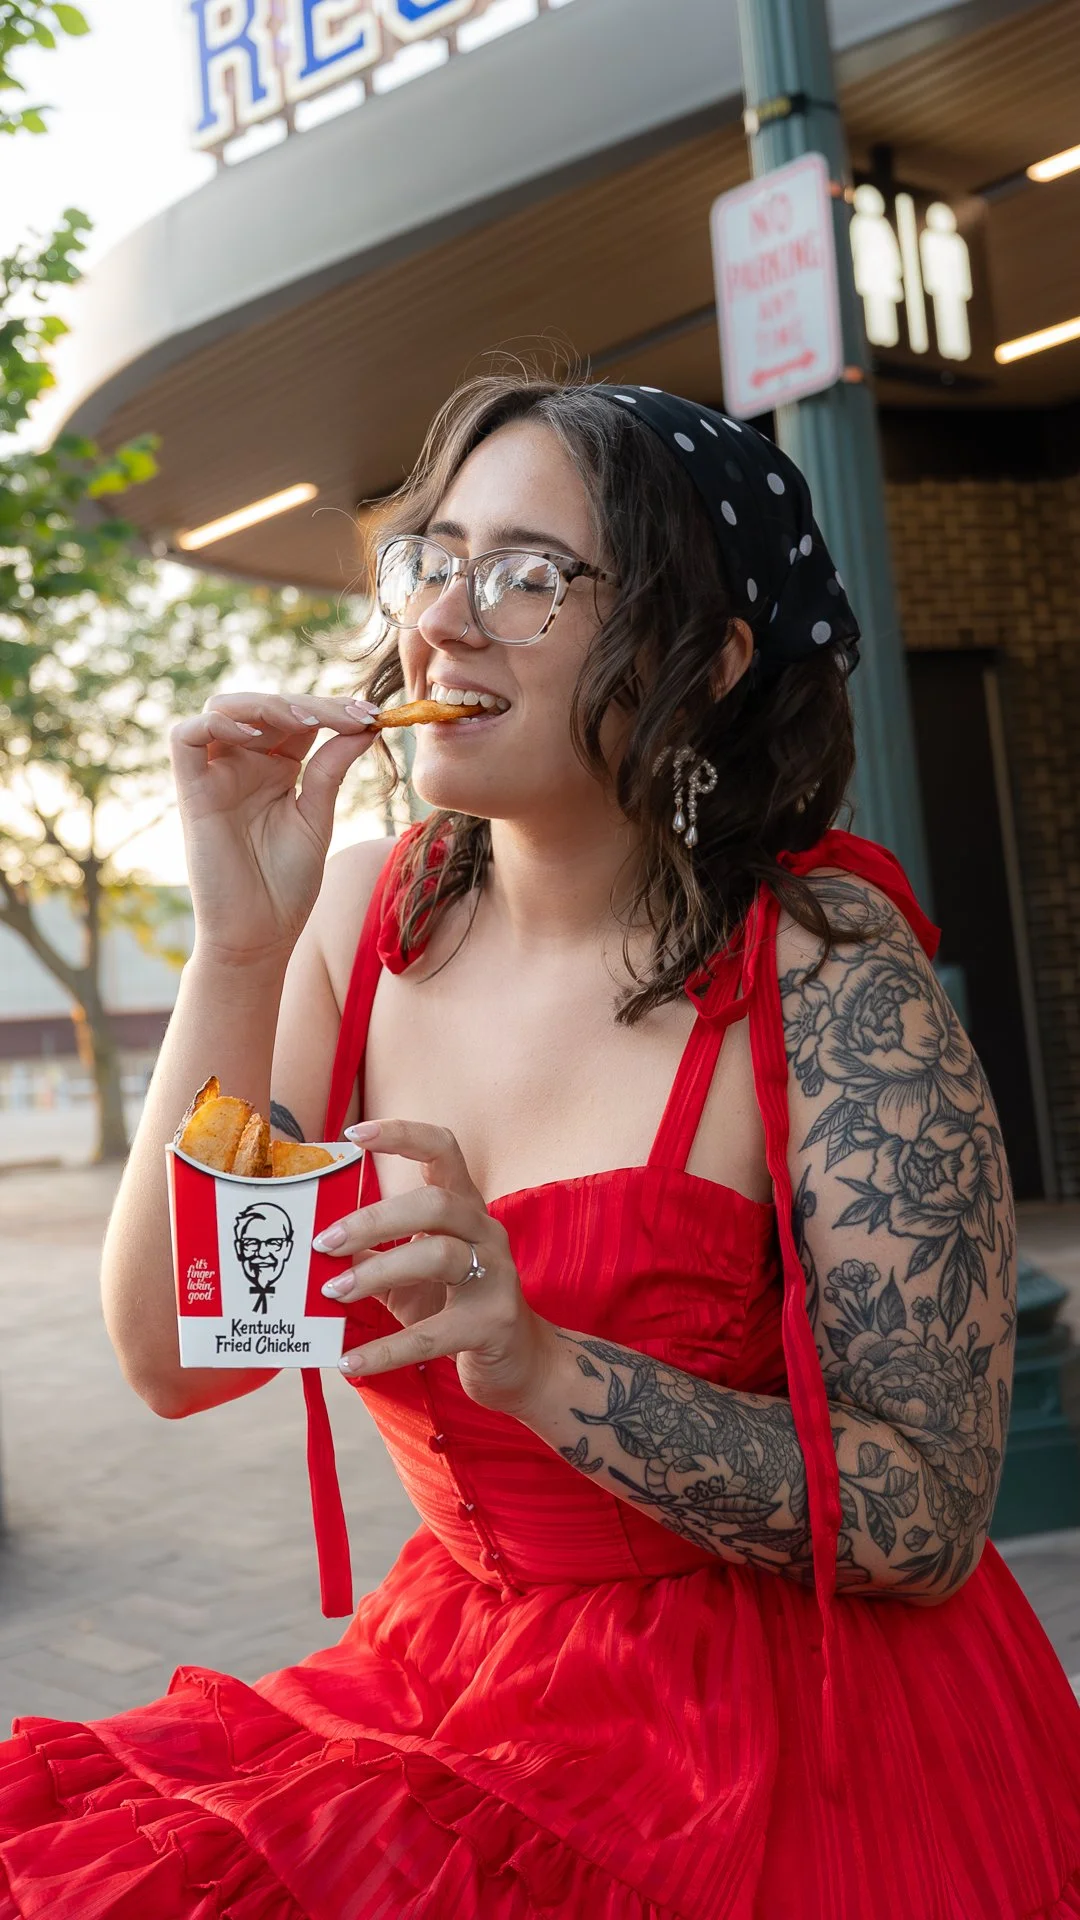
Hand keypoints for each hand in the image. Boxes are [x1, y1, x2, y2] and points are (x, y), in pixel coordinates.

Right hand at [170, 693, 378, 964]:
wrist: (260, 935)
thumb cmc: (286, 885)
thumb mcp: (317, 817)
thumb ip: (331, 769)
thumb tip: (366, 725)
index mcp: (275, 769)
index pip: (297, 718)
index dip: (332, 709)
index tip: (372, 715)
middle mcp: (243, 766)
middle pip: (264, 706)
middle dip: (308, 704)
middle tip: (350, 715)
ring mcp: (215, 776)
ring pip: (223, 708)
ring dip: (266, 705)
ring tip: (307, 723)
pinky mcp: (192, 793)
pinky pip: (186, 738)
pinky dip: (218, 724)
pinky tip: (257, 737)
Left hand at [314, 1119, 555, 1420]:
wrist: (520, 1363)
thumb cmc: (454, 1308)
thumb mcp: (409, 1276)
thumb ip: (371, 1255)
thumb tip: (314, 1245)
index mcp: (464, 1209)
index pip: (443, 1150)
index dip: (402, 1134)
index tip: (354, 1134)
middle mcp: (485, 1232)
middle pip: (435, 1203)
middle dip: (375, 1219)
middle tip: (325, 1242)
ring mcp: (495, 1276)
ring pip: (439, 1256)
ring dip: (378, 1272)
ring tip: (333, 1291)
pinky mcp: (494, 1323)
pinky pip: (436, 1334)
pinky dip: (388, 1349)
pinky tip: (351, 1361)